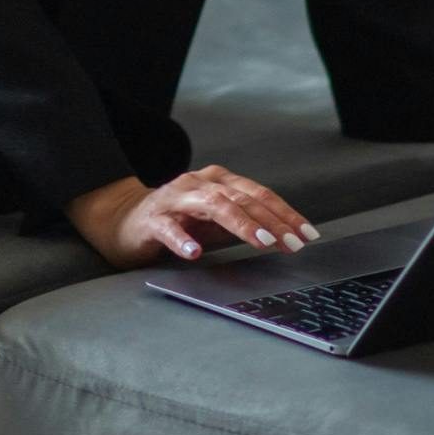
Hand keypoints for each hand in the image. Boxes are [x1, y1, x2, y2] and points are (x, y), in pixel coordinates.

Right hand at [65, 166, 324, 270]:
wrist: (126, 223)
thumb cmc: (179, 223)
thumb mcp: (217, 223)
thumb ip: (245, 225)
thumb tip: (286, 238)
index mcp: (218, 182)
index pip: (258, 194)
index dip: (284, 213)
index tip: (307, 234)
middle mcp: (198, 183)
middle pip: (241, 198)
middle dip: (271, 221)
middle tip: (292, 243)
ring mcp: (175, 198)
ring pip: (212, 205)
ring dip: (240, 224)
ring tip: (261, 241)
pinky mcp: (152, 218)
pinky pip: (169, 228)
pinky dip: (183, 240)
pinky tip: (195, 252)